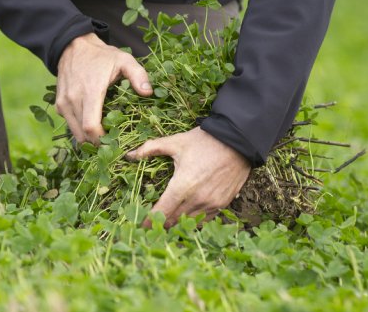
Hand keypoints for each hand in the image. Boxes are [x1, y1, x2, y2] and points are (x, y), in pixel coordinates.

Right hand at [56, 33, 152, 143]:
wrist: (73, 46)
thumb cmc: (101, 55)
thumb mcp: (124, 60)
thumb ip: (138, 75)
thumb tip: (148, 93)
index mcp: (91, 91)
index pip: (91, 126)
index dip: (101, 140)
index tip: (115, 143)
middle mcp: (73, 99)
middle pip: (82, 133)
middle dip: (97, 143)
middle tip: (112, 144)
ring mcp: (64, 102)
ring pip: (74, 131)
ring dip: (87, 138)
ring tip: (103, 137)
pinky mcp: (59, 103)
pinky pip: (69, 123)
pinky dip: (79, 129)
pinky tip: (91, 126)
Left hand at [126, 128, 251, 227]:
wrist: (237, 141)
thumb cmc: (204, 141)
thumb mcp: (175, 142)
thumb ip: (150, 149)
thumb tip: (130, 155)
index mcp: (182, 186)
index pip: (161, 212)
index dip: (149, 221)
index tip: (140, 226)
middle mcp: (196, 199)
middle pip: (173, 221)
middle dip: (160, 224)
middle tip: (150, 225)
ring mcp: (211, 204)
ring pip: (188, 222)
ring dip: (176, 223)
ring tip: (166, 223)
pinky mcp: (223, 204)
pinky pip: (204, 220)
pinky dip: (193, 220)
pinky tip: (186, 217)